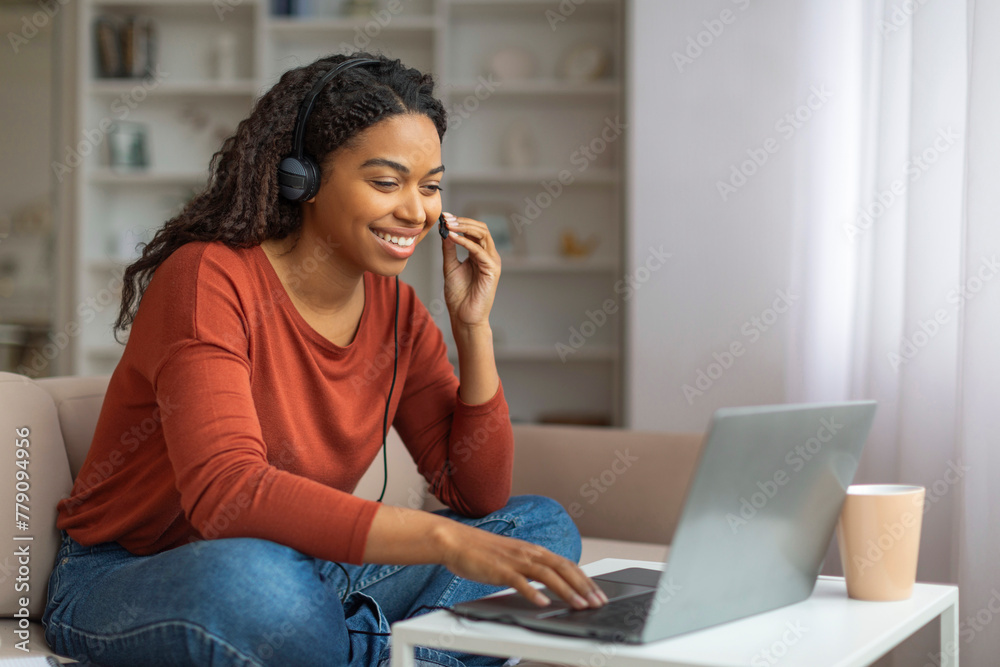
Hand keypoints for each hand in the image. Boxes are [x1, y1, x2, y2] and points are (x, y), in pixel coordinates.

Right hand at [436, 520, 607, 608]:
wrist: (456, 541)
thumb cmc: (482, 552)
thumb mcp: (513, 557)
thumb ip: (530, 568)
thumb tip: (549, 583)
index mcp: (533, 550)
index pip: (566, 564)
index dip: (585, 579)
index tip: (597, 593)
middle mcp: (528, 553)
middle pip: (563, 568)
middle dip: (584, 586)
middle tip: (598, 602)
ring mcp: (514, 561)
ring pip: (547, 575)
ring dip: (566, 591)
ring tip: (580, 605)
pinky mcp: (499, 570)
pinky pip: (519, 582)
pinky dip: (532, 592)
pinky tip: (542, 603)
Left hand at [441, 212, 500, 328]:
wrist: (464, 316)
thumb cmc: (459, 296)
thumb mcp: (450, 267)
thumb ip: (449, 250)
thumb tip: (445, 231)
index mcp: (479, 254)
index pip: (474, 231)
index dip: (460, 221)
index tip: (444, 217)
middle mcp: (488, 256)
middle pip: (481, 229)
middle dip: (463, 221)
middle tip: (446, 218)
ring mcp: (492, 262)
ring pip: (483, 235)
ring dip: (464, 227)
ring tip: (449, 225)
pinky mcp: (492, 270)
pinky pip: (479, 250)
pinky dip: (465, 241)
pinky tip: (452, 238)